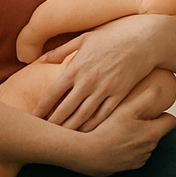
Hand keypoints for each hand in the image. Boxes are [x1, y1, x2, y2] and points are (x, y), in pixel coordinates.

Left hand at [32, 17, 156, 130]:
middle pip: (64, 110)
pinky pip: (102, 116)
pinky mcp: (119, 96)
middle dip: (51, 124)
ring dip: (69, 129)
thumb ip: (61, 50)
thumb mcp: (84, 38)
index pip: (52, 94)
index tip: (32, 119)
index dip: (40, 109)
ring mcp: (104, 90)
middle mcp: (88, 81)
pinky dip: (91, 127)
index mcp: (76, 68)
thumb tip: (39, 60)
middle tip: (43, 134)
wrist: (143, 41)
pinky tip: (84, 133)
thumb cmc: (112, 38)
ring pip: (82, 117)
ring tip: (60, 138)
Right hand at [73, 81, 175, 176]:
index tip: (155, 109)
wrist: (85, 154)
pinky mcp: (126, 169)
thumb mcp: (127, 109)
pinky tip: (115, 142)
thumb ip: (146, 97)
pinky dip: (128, 149)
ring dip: (139, 138)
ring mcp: (137, 161)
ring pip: (145, 145)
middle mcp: (148, 150)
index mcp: (153, 134)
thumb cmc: (106, 130)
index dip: (165, 114)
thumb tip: (159, 88)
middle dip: (150, 125)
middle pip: (157, 133)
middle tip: (135, 117)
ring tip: (123, 129)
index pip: (171, 122)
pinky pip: (133, 156)